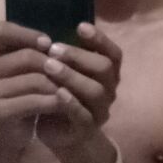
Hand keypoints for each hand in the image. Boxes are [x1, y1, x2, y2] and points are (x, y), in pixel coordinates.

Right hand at [0, 21, 62, 156]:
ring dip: (58, 84)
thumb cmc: (17, 96)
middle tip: (70, 72)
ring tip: (71, 88)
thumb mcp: (21, 71)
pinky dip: (54, 101)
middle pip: (27, 56)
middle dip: (53, 64)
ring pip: (36, 79)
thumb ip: (31, 53)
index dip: (27, 33)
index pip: (1, 30)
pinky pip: (35, 101)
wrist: (4, 136)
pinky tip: (64, 103)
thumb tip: (57, 44)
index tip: (48, 43)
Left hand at [37, 23, 121, 153]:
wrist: (59, 135)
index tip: (80, 27)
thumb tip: (51, 29)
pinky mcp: (86, 128)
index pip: (113, 53)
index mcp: (107, 74)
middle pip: (105, 68)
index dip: (100, 39)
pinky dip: (71, 102)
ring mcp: (100, 110)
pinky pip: (83, 115)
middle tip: (54, 48)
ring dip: (72, 76)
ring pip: (95, 91)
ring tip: (49, 66)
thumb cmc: (61, 96)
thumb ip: (65, 55)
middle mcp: (108, 90)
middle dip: (79, 56)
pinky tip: (57, 92)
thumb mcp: (64, 73)